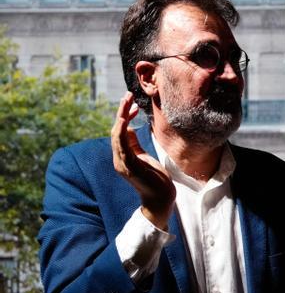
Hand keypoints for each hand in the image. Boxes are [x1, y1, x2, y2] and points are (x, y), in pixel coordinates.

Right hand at [110, 93, 173, 229]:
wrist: (161, 198)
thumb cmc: (155, 178)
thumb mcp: (144, 156)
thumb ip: (135, 144)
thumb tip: (129, 129)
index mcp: (122, 156)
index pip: (119, 132)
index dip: (124, 117)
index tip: (134, 105)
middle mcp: (119, 159)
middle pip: (116, 130)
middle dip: (121, 111)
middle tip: (128, 94)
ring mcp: (122, 163)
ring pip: (117, 135)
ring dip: (121, 116)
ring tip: (127, 101)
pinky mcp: (129, 167)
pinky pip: (121, 146)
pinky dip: (121, 132)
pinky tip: (123, 121)